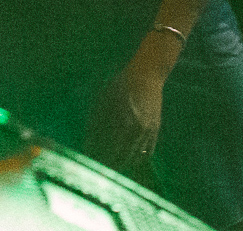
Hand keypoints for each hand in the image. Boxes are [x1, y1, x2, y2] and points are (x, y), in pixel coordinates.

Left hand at [87, 50, 165, 171]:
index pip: (107, 149)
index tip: (88, 162)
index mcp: (122, 121)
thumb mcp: (103, 101)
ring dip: (122, 164)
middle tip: (98, 168)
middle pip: (121, 157)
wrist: (147, 74)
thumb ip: (95, 124)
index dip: (96, 158)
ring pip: (135, 158)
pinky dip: (137, 159)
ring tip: (112, 166)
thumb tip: (87, 145)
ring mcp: (148, 131)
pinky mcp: (155, 130)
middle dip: (108, 165)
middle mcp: (136, 129)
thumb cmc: (120, 85)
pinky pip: (147, 152)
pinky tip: (128, 159)